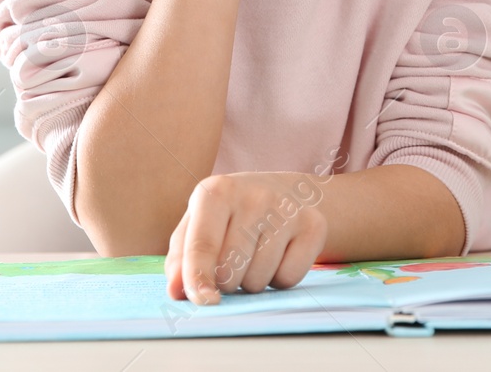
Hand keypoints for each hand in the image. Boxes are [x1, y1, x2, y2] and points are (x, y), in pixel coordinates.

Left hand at [165, 172, 327, 304]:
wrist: (286, 192)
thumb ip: (181, 257)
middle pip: (230, 269)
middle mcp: (253, 195)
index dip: (198, 277)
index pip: (202, 243)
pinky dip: (279, 279)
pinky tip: (279, 256)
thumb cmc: (232, 214)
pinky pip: (289, 279)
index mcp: (217, 191)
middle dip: (226, 282)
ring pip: (259, 279)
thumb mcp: (199, 223)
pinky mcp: (314, 225)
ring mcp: (287, 209)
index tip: (203, 300)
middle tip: (231, 262)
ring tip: (255, 256)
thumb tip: (176, 291)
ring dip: (252, 282)